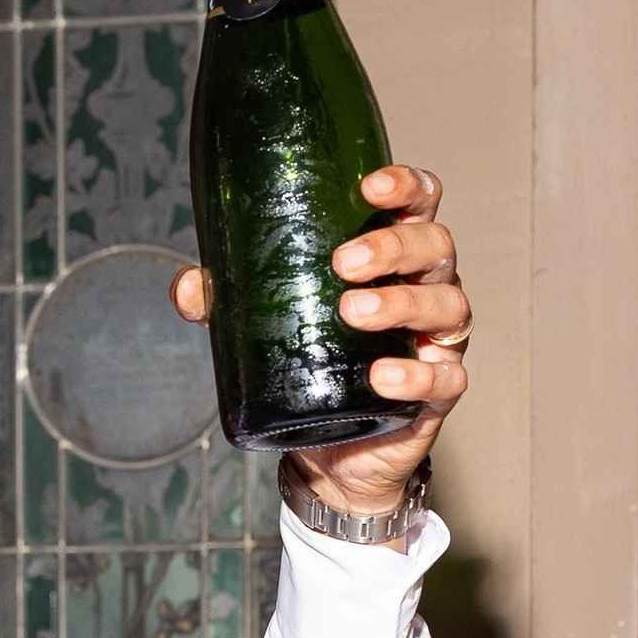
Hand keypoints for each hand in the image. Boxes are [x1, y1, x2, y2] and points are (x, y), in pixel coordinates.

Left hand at [173, 164, 471, 514]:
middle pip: (435, 245)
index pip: (418, 203)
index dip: (404, 186)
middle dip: (393, 246)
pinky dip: (416, 375)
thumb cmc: (312, 365)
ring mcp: (437, 340)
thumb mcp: (267, 323)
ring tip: (353, 311)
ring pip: (448, 305)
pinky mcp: (438, 392)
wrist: (331, 451)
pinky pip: (446, 379)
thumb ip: (229, 300)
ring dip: (402, 302)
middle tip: (342, 263)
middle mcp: (425, 288)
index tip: (369, 188)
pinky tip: (382, 377)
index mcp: (394, 258)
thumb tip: (189, 286)